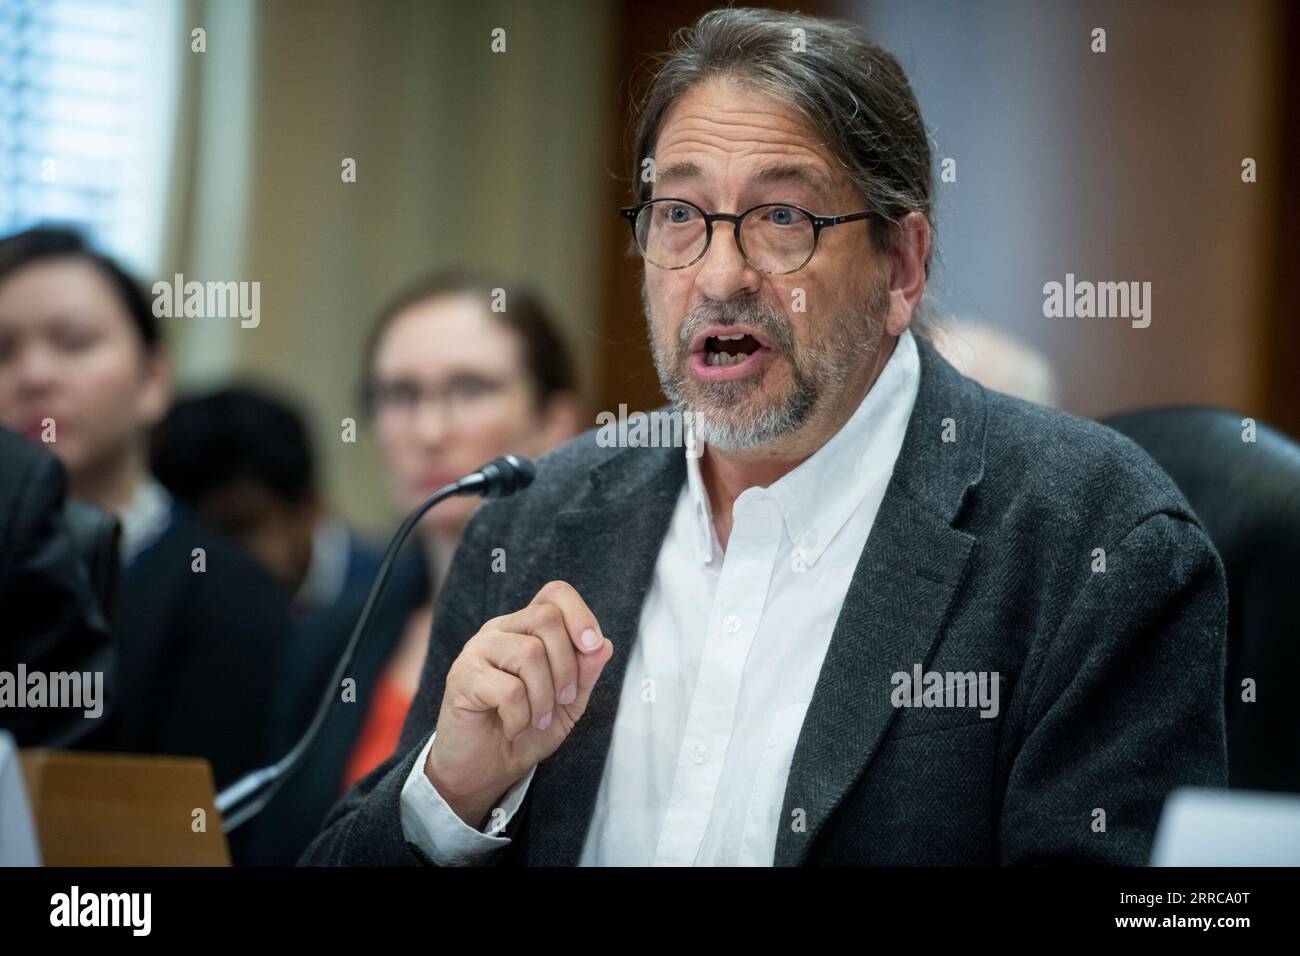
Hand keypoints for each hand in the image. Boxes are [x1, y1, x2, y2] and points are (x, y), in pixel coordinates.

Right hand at [424, 580, 613, 828]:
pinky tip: (513, 727)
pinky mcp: (462, 676)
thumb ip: (585, 673)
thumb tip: (604, 643)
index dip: (580, 614)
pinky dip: (521, 717)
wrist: (485, 769)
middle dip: (566, 666)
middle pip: (546, 618)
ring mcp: (477, 650)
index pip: (554, 594)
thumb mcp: (568, 703)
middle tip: (562, 701)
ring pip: (529, 653)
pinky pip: (508, 688)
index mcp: (525, 628)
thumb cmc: (526, 730)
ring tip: (537, 720)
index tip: (592, 647)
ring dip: (544, 697)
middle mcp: (500, 630)